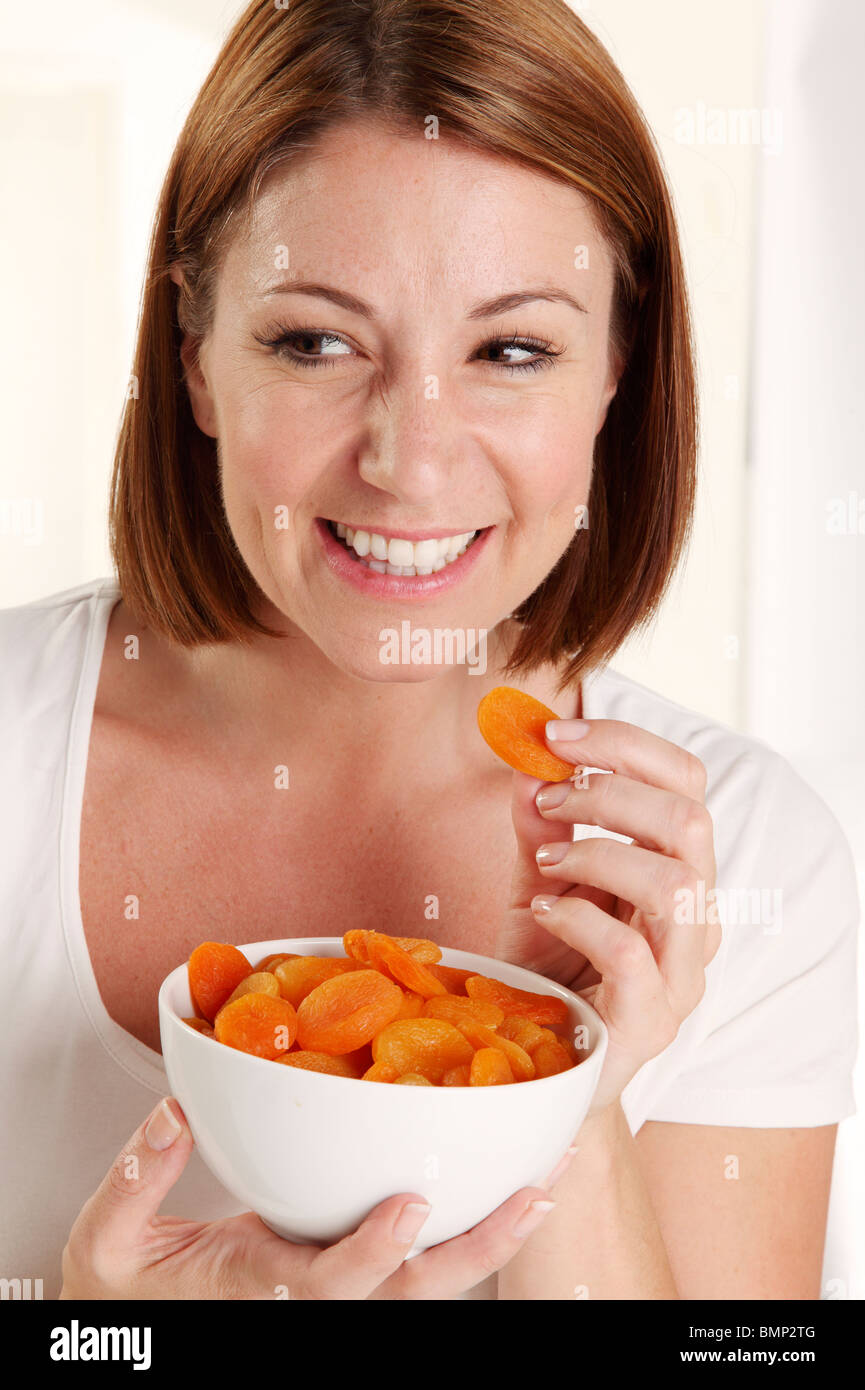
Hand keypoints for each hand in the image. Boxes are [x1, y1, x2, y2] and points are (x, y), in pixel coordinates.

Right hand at [59, 1097, 569, 1299]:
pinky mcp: (343, 1268)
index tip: (409, 1207)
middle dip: (478, 1250)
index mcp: (261, 1290)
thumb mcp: (108, 1235)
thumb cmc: (123, 1285)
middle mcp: (313, 1296)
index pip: (328, 1284)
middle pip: (410, 1292)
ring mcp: (335, 1286)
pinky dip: (467, 1222)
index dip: (372, 1252)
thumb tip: (175, 1109)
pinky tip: (506, 1180)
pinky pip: (414, 1258)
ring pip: (427, 1280)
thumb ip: (139, 1175)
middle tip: (536, 1197)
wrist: (133, 1317)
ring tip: (547, 1178)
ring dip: (491, 1233)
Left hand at [496, 718, 720, 1116]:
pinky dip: (579, 917)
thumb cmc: (546, 972)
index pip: (686, 783)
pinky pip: (630, 952)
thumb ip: (537, 827)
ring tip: (545, 860)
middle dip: (611, 790)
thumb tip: (529, 764)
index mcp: (677, 872)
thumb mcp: (533, 883)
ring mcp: (681, 975)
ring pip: (677, 883)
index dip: (626, 744)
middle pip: (690, 821)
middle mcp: (695, 920)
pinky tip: (542, 914)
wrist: (540, 1067)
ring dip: (599, 851)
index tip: (556, 734)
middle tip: (549, 796)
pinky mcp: (651, 1021)